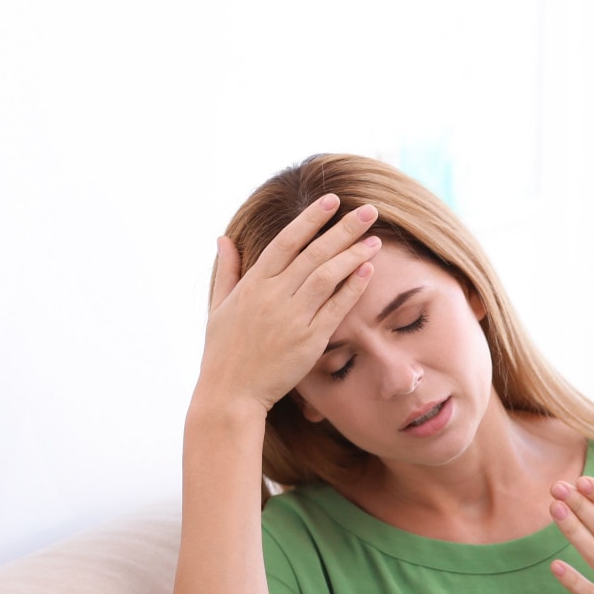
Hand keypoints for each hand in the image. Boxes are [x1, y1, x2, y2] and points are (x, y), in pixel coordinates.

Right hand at [195, 194, 382, 412]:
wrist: (230, 394)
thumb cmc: (223, 351)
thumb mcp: (218, 306)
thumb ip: (227, 270)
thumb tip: (223, 238)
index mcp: (253, 284)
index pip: (286, 241)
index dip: (310, 219)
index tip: (331, 199)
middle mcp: (273, 296)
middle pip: (314, 253)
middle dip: (343, 228)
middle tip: (369, 209)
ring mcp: (292, 318)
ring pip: (328, 276)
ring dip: (354, 254)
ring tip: (376, 239)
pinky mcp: (309, 340)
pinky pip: (335, 308)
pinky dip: (352, 287)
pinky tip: (368, 270)